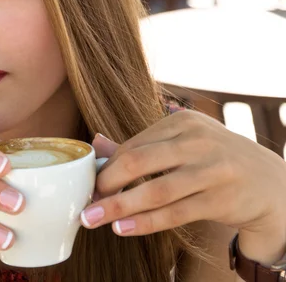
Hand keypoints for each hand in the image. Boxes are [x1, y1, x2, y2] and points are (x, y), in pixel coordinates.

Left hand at [80, 110, 285, 243]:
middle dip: (105, 184)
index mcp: (182, 121)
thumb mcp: (182, 143)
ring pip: (154, 191)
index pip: (132, 145)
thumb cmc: (214, 161)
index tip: (88, 185)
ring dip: (118, 207)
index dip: (105, 168)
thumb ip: (140, 145)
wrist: (271, 184)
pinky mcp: (221, 198)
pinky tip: (122, 229)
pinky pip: (174, 213)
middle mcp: (197, 141)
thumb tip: (94, 143)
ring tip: (93, 219)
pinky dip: (145, 222)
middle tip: (84, 203)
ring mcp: (211, 169)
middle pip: (138, 162)